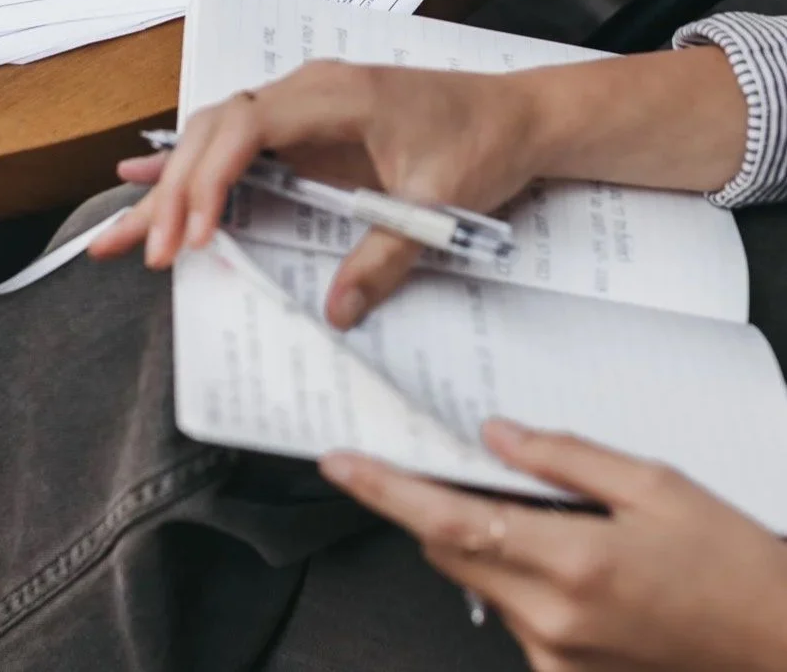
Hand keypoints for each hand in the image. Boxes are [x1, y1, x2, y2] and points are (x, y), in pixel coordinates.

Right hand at [89, 59, 541, 325]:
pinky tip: (147, 176)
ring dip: (175, 184)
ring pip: (217, 136)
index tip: (191, 233)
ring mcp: (304, 107)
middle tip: (144, 251)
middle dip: (176, 191)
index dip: (209, 179)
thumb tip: (335, 310)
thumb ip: (385, 256)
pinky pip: (239, 142)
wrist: (518, 115)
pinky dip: (195, 165)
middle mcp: (309, 92)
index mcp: (336, 94)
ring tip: (123, 230)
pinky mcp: (308, 129)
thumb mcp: (440, 204)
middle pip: (217, 130)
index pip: (246, 126)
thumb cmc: (483, 142)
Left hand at [320, 421, 786, 671]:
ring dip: (482, 536)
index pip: (447, 520)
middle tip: (458, 457)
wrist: (777, 644)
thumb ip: (564, 455)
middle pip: (451, 548)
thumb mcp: (654, 485)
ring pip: (478, 578)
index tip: (342, 463)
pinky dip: (514, 572)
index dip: (386, 490)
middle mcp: (553, 619)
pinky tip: (563, 551)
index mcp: (572, 563)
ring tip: (542, 508)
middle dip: (439, 499)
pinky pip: (510, 611)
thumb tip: (497, 434)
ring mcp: (556, 657)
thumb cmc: (731, 565)